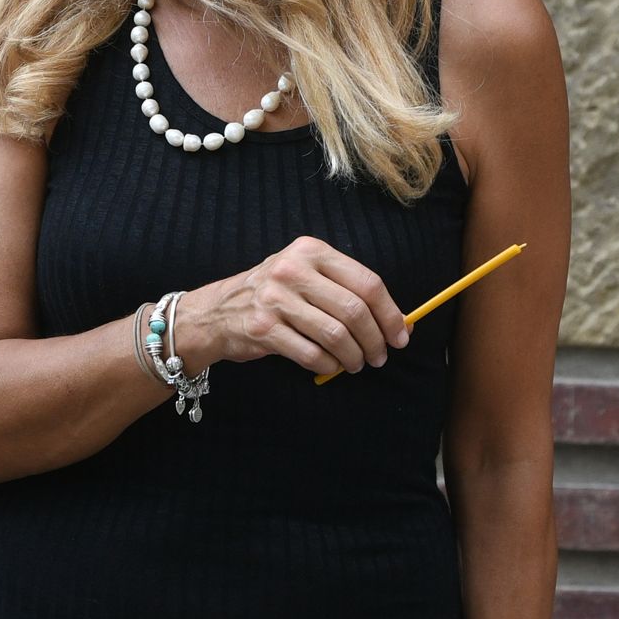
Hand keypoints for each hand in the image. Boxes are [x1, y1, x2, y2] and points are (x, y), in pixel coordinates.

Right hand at [178, 236, 406, 380]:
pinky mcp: (263, 328)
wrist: (217, 312)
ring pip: (335, 335)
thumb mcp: (305, 275)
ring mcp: (275, 299)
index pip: (367, 282)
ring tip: (356, 364)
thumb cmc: (274, 295)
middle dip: (375, 340)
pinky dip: (327, 366)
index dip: (390, 313)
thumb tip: (396, 321)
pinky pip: (311, 354)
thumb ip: (345, 290)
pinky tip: (330, 367)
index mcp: (311, 251)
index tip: (401, 336)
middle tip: (380, 357)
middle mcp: (293, 269)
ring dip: (354, 357)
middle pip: (354, 310)